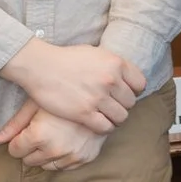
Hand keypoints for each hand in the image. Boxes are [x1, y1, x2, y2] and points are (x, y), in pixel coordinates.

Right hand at [0, 40, 144, 133]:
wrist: (40, 66)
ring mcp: (98, 97)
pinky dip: (104, 128)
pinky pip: (106, 127)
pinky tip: (97, 124)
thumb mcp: (96, 53)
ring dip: (115, 118)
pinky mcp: (84, 113)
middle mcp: (111, 80)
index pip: (140, 84)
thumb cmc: (66, 59)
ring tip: (106, 116)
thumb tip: (126, 77)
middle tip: (112, 106)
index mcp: (116, 63)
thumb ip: (113, 65)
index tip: (124, 94)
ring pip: (121, 117)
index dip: (133, 91)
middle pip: (131, 102)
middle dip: (122, 105)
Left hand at [0, 102, 106, 169]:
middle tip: (42, 130)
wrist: (99, 93)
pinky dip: (63, 157)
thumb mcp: (35, 103)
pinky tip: (68, 140)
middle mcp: (54, 150)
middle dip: (31, 148)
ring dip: (47, 154)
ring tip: (55, 135)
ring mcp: (72, 156)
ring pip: (47, 166)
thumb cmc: (62, 94)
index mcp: (38, 136)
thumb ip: (15, 124)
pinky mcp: (86, 158)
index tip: (28, 129)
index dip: (19, 139)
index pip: (15, 150)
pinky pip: (66, 167)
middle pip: (29, 160)